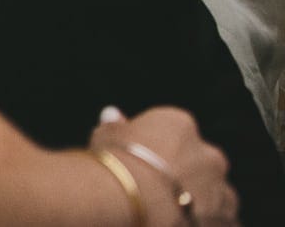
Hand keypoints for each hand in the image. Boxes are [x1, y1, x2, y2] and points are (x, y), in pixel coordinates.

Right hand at [92, 106, 236, 226]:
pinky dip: (208, 222)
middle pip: (200, 162)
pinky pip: (222, 221)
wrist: (129, 200)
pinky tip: (183, 222)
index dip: (157, 147)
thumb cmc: (117, 165)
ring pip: (215, 194)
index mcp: (180, 125)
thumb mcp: (106, 136)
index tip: (142, 159)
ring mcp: (220, 190)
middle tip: (158, 187)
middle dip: (186, 173)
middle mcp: (208, 155)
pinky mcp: (227, 221)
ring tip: (172, 211)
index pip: (175, 131)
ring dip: (201, 200)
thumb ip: (116, 126)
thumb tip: (113, 116)